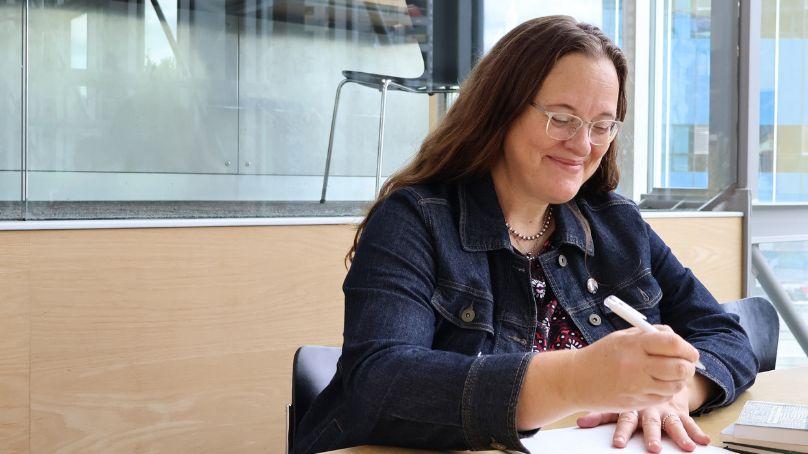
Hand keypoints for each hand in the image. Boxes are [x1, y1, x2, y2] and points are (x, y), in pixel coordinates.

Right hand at [569, 325, 700, 412]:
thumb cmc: (601, 355)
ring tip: (671, 374)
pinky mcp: (636, 403)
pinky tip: (656, 384)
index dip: (688, 348)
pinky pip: (663, 398)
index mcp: (633, 344)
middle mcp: (636, 365)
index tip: (690, 352)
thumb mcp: (622, 336)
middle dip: (689, 366)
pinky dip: (666, 391)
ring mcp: (636, 386)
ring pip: (675, 386)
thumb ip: (650, 335)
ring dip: (679, 380)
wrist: (576, 379)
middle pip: (680, 368)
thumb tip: (677, 339)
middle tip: (686, 364)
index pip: (673, 344)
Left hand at [576, 386, 709, 452]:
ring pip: (672, 422)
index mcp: (632, 403)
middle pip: (651, 422)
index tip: (619, 444)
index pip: (625, 419)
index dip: (622, 431)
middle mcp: (649, 406)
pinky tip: (703, 440)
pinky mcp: (679, 411)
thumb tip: (579, 423)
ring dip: (679, 435)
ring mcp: (665, 408)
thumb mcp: (616, 400)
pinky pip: (689, 421)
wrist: (654, 371)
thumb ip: (600, 412)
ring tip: (688, 447)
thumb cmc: (631, 390)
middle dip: (652, 435)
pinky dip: (696, 431)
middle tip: (654, 448)